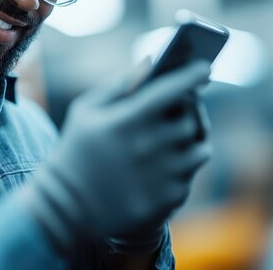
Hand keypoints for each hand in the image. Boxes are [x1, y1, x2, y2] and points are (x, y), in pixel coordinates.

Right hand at [22, 61, 211, 251]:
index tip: (204, 67)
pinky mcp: (170, 198)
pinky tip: (164, 162)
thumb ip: (120, 84)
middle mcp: (149, 147)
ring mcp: (162, 175)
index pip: (172, 89)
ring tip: (176, 134)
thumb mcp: (86, 111)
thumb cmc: (76, 152)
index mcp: (127, 120)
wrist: (67, 210)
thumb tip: (152, 62)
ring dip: (191, 136)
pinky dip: (183, 163)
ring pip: (199, 145)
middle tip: (182, 105)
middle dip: (188, 108)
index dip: (192, 75)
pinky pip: (192, 172)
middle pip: (190, 117)